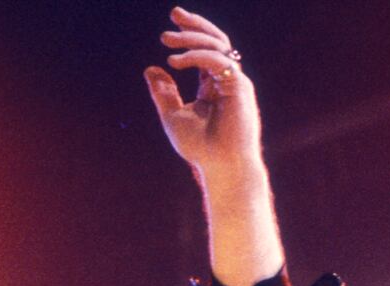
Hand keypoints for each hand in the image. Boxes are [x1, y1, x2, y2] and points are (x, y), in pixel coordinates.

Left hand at [144, 7, 262, 178]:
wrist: (221, 167)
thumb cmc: (201, 148)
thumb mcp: (173, 116)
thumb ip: (164, 93)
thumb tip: (150, 69)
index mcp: (214, 84)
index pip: (205, 50)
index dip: (191, 34)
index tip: (173, 23)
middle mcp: (227, 79)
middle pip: (216, 41)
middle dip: (195, 25)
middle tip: (173, 14)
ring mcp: (235, 81)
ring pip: (217, 47)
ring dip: (191, 39)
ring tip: (166, 39)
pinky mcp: (239, 87)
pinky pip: (218, 61)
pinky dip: (196, 57)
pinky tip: (174, 61)